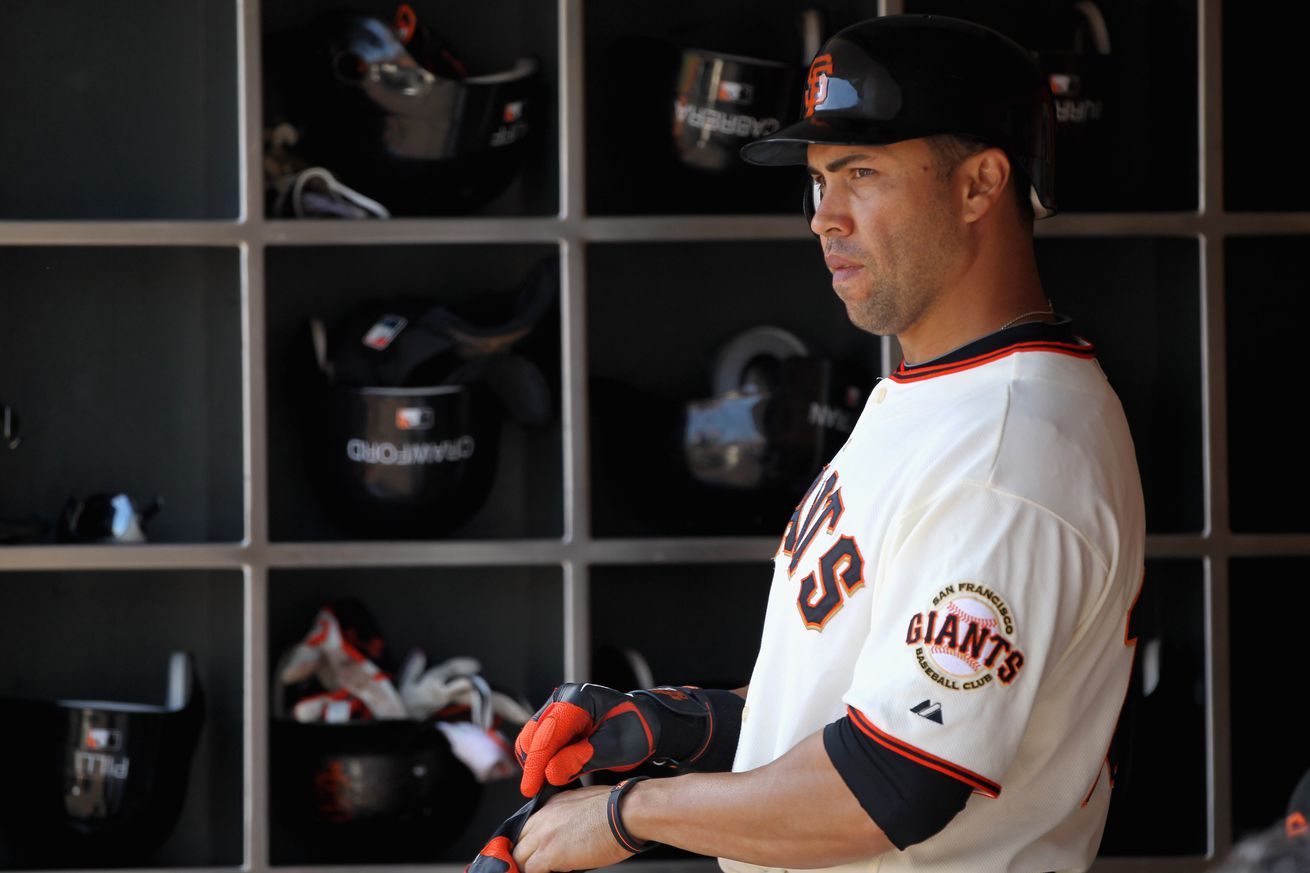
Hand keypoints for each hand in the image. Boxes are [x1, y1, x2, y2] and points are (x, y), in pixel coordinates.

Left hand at [512, 786, 633, 872]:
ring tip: (540, 872)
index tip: (532, 855)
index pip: (527, 828)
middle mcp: (544, 817)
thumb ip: (570, 817)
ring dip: (526, 867)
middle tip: (534, 868)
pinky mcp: (550, 853)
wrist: (626, 812)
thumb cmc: (618, 809)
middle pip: (519, 842)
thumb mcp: (586, 804)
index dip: (528, 845)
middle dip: (523, 857)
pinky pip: (528, 870)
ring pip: (518, 857)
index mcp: (553, 804)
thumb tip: (569, 834)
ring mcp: (544, 835)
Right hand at [515, 683, 657, 795]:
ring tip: (556, 780)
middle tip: (543, 791)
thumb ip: (582, 759)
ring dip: (537, 763)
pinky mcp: (553, 721)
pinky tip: (557, 771)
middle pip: (532, 735)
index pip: (548, 733)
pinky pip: (538, 743)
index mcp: (578, 699)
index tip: (530, 789)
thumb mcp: (615, 749)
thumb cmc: (635, 733)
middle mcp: (561, 699)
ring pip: (531, 740)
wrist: (644, 725)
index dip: (536, 764)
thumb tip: (550, 773)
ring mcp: (555, 708)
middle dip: (535, 765)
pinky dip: (542, 760)